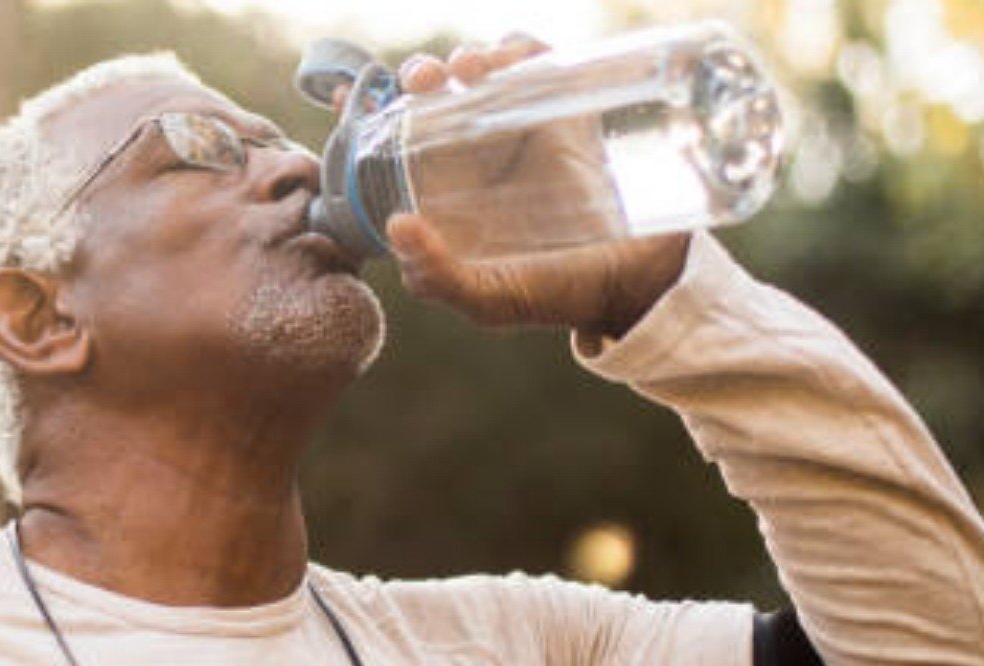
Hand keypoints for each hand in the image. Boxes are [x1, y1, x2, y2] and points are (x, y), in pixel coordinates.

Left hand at [336, 36, 689, 336]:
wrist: (636, 281)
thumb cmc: (556, 292)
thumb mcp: (489, 299)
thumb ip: (438, 278)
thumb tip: (396, 225)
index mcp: (446, 189)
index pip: (396, 137)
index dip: (368, 109)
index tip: (348, 94)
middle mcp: (478, 151)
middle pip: (437, 92)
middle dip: (419, 73)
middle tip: (421, 82)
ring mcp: (522, 125)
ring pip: (482, 68)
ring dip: (467, 55)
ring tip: (468, 70)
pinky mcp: (566, 108)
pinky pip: (535, 60)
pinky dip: (517, 47)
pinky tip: (507, 61)